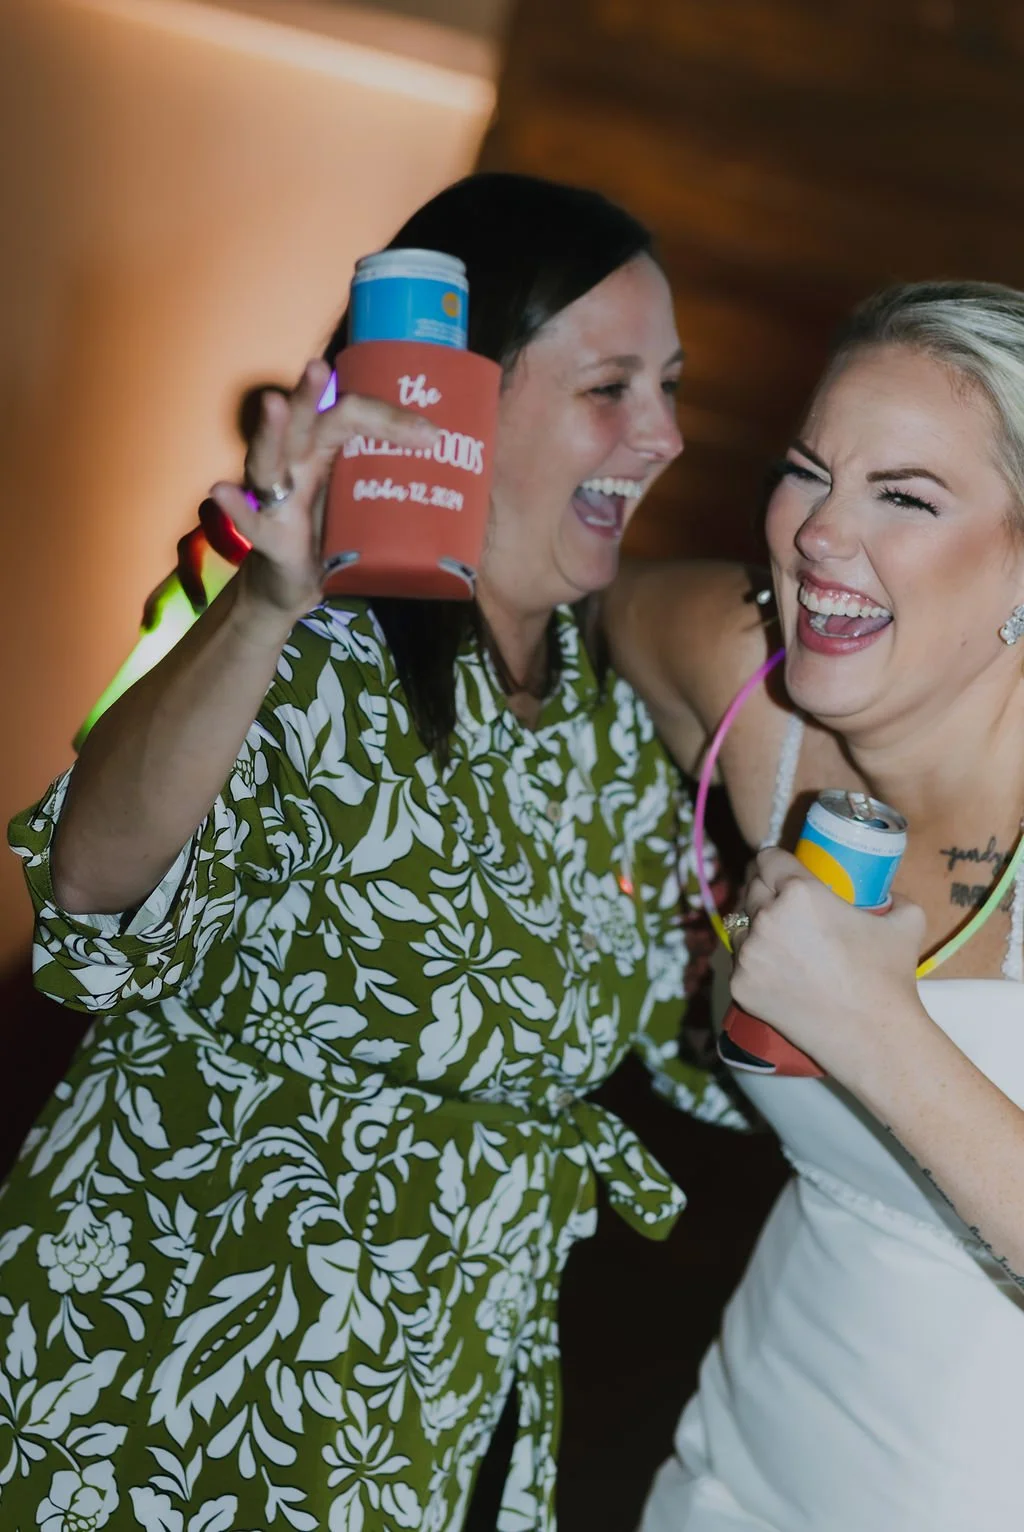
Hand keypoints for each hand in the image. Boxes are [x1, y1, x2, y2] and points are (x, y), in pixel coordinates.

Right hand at [208, 359, 438, 622]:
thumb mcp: (371, 506)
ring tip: (274, 405)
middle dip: (310, 394)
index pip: (353, 416)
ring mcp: (276, 497)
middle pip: (304, 421)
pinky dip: (235, 506)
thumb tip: (478, 481)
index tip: (431, 433)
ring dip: (271, 431)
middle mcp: (297, 464)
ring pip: (268, 457)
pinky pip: (250, 520)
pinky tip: (221, 490)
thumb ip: (402, 486)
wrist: (294, 587)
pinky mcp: (266, 536)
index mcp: (327, 451)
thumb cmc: (334, 536)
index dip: (389, 418)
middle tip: (319, 368)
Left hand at [730, 847, 927, 1083]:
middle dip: (764, 889)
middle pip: (750, 888)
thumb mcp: (906, 922)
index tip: (780, 868)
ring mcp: (748, 953)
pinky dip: (754, 960)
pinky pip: (739, 960)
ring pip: (740, 924)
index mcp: (799, 892)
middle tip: (781, 901)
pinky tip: (776, 968)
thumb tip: (888, 893)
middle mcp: (766, 917)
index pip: (768, 858)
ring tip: (777, 936)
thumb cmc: (887, 977)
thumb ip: (895, 897)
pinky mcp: (740, 985)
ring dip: (754, 924)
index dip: (774, 860)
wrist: (871, 1037)